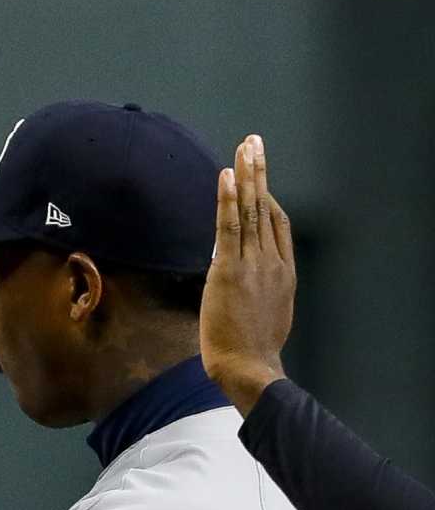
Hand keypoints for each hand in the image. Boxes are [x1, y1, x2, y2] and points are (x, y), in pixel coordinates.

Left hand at [201, 134, 293, 413]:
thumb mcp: (265, 314)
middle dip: (260, 172)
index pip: (276, 224)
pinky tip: (226, 174)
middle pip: (266, 207)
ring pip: (251, 210)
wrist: (250, 366)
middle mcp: (272, 261)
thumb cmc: (252, 350)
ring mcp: (254, 263)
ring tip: (245, 146)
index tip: (258, 178)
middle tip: (255, 143)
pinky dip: (227, 199)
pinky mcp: (230, 270)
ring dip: (247, 174)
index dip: (267, 198)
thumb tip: (240, 283)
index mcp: (283, 271)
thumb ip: (258, 291)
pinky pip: (229, 227)